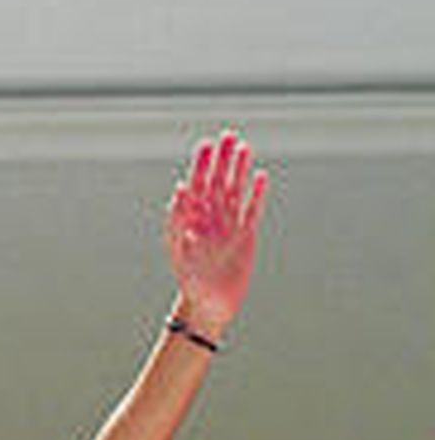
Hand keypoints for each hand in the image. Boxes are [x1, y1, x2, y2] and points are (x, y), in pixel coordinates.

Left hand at [164, 130, 267, 337]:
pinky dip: (256, 194)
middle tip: (228, 136)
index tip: (206, 145)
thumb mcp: (181, 251)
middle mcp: (209, 218)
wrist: (208, 303)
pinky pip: (251, 210)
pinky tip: (260, 176)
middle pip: (216, 181)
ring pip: (234, 191)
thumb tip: (180, 193)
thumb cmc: (188, 278)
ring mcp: (228, 225)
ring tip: (244, 147)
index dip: (201, 165)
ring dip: (238, 170)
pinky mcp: (245, 236)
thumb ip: (181, 222)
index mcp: (190, 219)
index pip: (195, 185)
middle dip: (221, 159)